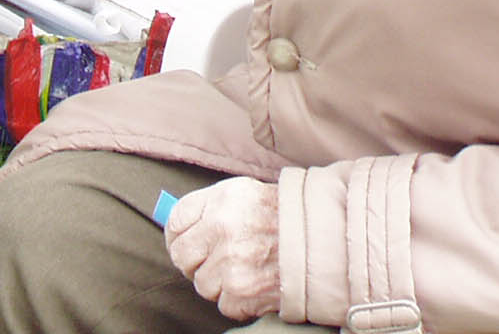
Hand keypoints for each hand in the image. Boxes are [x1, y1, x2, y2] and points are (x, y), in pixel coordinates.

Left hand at [163, 177, 280, 320]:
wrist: (324, 243)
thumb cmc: (280, 216)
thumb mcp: (242, 193)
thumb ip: (207, 206)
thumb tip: (174, 225)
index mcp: (221, 202)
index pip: (175, 222)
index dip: (175, 235)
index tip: (182, 241)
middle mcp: (223, 231)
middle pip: (181, 256)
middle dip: (193, 261)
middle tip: (210, 260)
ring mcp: (232, 264)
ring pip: (202, 284)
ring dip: (217, 282)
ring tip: (241, 269)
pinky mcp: (243, 294)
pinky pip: (223, 304)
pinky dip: (236, 300)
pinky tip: (253, 284)